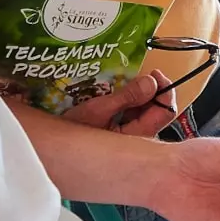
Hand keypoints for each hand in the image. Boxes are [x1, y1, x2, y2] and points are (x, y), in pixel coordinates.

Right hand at [62, 70, 176, 138]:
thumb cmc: (73, 132)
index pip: (165, 112)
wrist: (54, 146)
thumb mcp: (99, 110)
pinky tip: (117, 94)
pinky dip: (130, 101)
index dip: (165, 90)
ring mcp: (131, 136)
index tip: (154, 74)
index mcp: (139, 137)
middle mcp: (140, 139)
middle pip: (158, 111)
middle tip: (138, 76)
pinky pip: (133, 114)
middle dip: (152, 91)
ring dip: (140, 95)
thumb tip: (151, 83)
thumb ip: (127, 96)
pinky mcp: (122, 132)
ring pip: (146, 111)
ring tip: (124, 84)